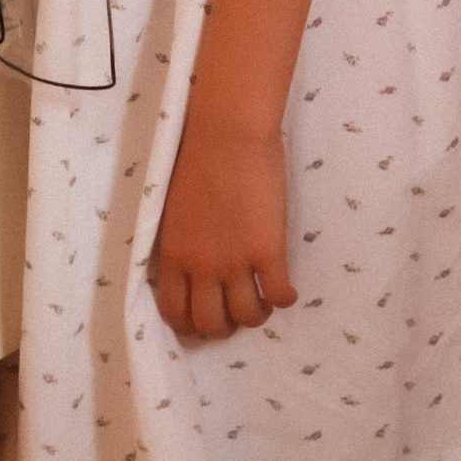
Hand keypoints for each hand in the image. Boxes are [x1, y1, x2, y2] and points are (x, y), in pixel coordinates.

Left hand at [149, 117, 296, 339]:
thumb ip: (181, 243)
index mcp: (173, 254)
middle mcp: (201, 266)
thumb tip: (192, 265)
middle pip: (210, 323)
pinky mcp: (268, 252)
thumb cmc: (198, 157)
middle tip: (236, 313)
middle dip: (224, 327)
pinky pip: (278, 295)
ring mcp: (235, 262)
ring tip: (263, 302)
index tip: (204, 318)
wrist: (227, 133)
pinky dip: (284, 300)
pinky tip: (287, 290)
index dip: (190, 324)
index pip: (175, 312)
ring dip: (256, 315)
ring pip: (246, 316)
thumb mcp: (173, 209)